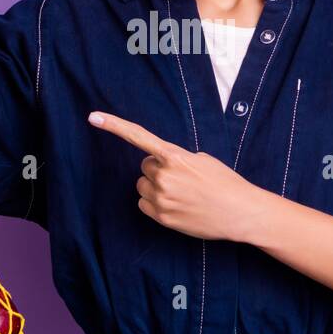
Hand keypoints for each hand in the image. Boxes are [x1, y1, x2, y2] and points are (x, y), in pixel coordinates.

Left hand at [87, 110, 268, 242]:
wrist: (239, 212)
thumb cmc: (224, 183)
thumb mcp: (202, 160)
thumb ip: (176, 159)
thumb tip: (160, 166)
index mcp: (174, 156)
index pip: (138, 137)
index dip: (114, 125)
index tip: (93, 116)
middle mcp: (164, 176)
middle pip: (145, 167)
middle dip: (158, 170)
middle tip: (182, 179)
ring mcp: (161, 198)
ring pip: (143, 186)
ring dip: (156, 187)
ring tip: (181, 193)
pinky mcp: (161, 217)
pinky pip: (144, 204)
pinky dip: (155, 204)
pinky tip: (176, 205)